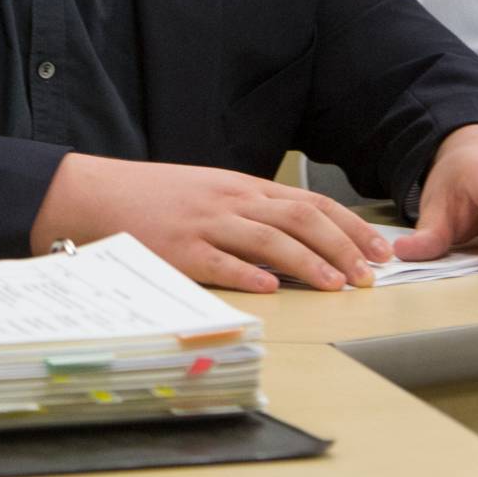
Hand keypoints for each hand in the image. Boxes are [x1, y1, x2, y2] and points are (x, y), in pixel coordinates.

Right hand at [30, 153, 391, 292]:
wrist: (97, 193)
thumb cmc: (155, 198)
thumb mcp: (211, 193)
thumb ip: (253, 212)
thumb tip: (301, 236)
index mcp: (243, 187)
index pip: (311, 203)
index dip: (350, 226)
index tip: (380, 249)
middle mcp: (231, 202)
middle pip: (301, 219)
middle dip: (342, 246)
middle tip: (368, 274)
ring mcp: (205, 225)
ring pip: (269, 240)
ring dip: (309, 263)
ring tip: (336, 285)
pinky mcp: (179, 250)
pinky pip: (220, 262)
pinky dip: (249, 275)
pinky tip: (273, 288)